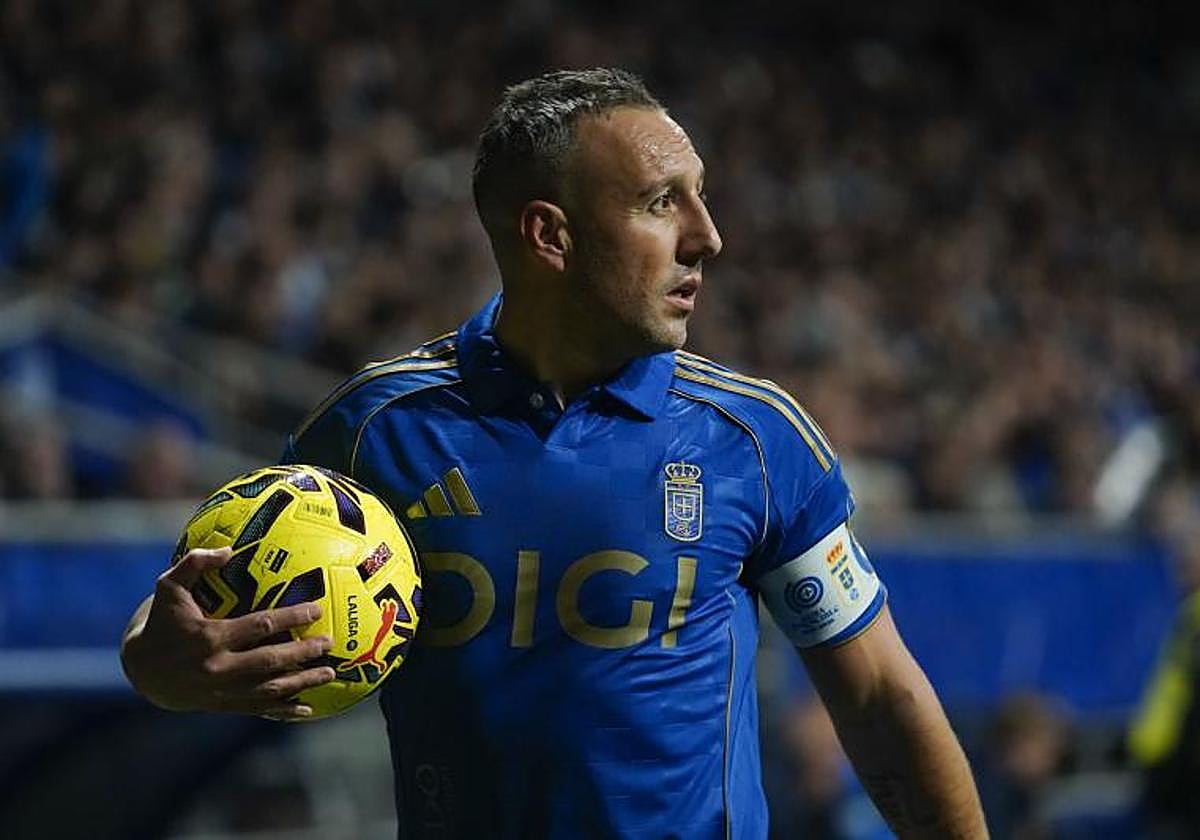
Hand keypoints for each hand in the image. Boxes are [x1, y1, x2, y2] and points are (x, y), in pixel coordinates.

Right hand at [121, 546, 335, 720]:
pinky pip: (258, 709)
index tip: (316, 609)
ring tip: (329, 673)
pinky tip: (307, 708)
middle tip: (329, 642)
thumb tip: (229, 550)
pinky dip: (283, 710)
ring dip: (302, 683)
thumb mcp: (169, 586)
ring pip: (268, 690)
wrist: (142, 669)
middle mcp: (218, 667)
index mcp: (209, 637)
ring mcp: (221, 690)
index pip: (259, 626)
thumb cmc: (163, 621)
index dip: (290, 618)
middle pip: (269, 661)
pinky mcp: (222, 704)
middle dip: (302, 653)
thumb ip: (195, 563)